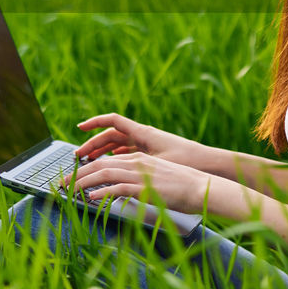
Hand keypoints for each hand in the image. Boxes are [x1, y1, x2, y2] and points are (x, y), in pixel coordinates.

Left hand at [65, 152, 211, 212]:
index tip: (72, 178)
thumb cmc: (180, 187)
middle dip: (77, 174)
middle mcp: (135, 162)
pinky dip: (102, 193)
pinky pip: (117, 188)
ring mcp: (139, 174)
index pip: (105, 160)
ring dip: (83, 183)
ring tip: (69, 192)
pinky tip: (91, 199)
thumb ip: (136, 181)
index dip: (86, 169)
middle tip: (61, 185)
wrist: (199, 187)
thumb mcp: (154, 179)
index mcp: (137, 158)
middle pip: (99, 164)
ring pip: (103, 173)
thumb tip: (118, 191)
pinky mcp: (144, 187)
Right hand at [72, 112, 204, 167]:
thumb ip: (134, 163)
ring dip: (103, 151)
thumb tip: (113, 167)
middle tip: (79, 156)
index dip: (94, 123)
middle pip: (112, 136)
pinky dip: (116, 157)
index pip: (113, 121)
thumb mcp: (158, 161)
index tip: (79, 128)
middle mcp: (144, 136)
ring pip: (119, 145)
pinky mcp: (153, 154)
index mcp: (143, 133)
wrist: (209, 163)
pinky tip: (111, 165)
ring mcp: (148, 144)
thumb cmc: (187, 160)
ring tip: (90, 162)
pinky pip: (129, 152)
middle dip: (93, 144)